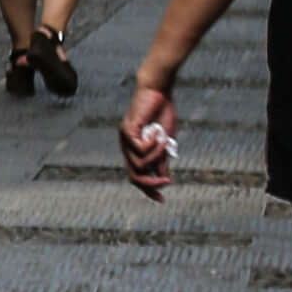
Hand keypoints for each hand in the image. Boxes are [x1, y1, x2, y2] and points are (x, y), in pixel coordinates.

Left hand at [120, 76, 181, 197]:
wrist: (158, 91)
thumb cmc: (161, 113)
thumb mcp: (164, 142)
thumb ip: (161, 159)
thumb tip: (163, 177)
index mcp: (135, 150)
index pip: (137, 176)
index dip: (148, 190)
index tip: (161, 200)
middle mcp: (126, 147)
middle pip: (133, 176)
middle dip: (151, 184)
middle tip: (167, 182)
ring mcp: (124, 139)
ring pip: (139, 164)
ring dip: (157, 156)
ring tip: (165, 142)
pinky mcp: (127, 130)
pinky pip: (140, 149)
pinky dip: (153, 145)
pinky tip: (158, 132)